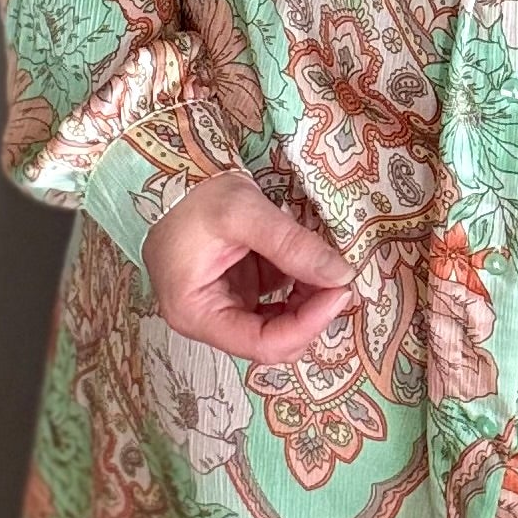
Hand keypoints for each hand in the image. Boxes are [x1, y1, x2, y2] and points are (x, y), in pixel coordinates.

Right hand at [145, 168, 354, 362]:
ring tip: (328, 264)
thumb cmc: (195, 195)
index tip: (340, 292)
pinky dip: (300, 284)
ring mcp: (225, 305)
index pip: (262, 344)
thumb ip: (292, 245)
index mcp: (197, 313)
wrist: (174, 173)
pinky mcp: (239, 289)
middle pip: (273, 339)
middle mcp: (209, 320)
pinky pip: (277, 301)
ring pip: (280, 323)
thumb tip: (342, 275)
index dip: (307, 325)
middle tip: (340, 278)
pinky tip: (311, 260)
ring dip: (309, 299)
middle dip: (311, 314)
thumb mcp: (244, 212)